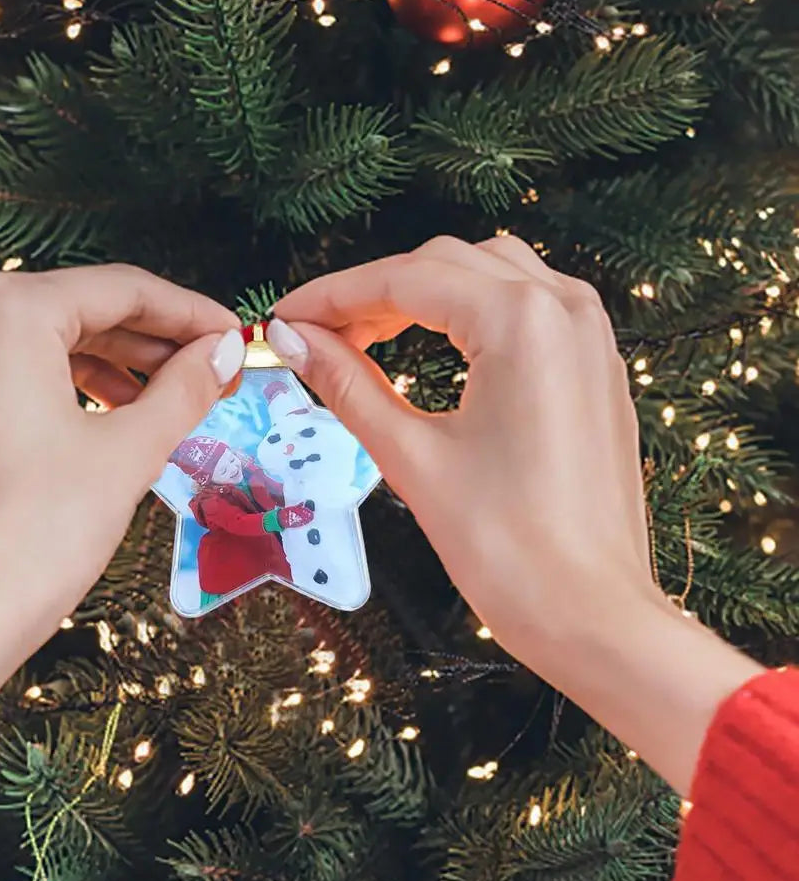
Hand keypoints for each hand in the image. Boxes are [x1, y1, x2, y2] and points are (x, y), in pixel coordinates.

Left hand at [0, 265, 244, 759]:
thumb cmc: (41, 531)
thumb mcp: (130, 450)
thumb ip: (185, 386)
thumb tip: (223, 349)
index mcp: (5, 314)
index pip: (120, 289)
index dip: (189, 312)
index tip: (232, 335)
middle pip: (74, 314)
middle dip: (147, 343)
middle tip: (206, 371)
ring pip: (34, 349)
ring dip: (103, 369)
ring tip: (158, 403)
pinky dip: (52, 395)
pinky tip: (92, 428)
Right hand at [271, 235, 761, 793]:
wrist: (593, 616)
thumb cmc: (510, 548)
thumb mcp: (412, 457)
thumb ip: (347, 384)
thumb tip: (294, 339)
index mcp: (520, 322)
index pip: (403, 280)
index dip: (332, 295)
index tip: (284, 317)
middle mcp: (563, 310)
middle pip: (445, 264)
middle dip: (373, 294)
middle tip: (318, 335)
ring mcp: (589, 336)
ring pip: (489, 274)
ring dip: (424, 294)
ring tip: (368, 337)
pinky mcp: (596, 366)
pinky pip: (526, 307)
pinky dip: (471, 312)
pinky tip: (433, 346)